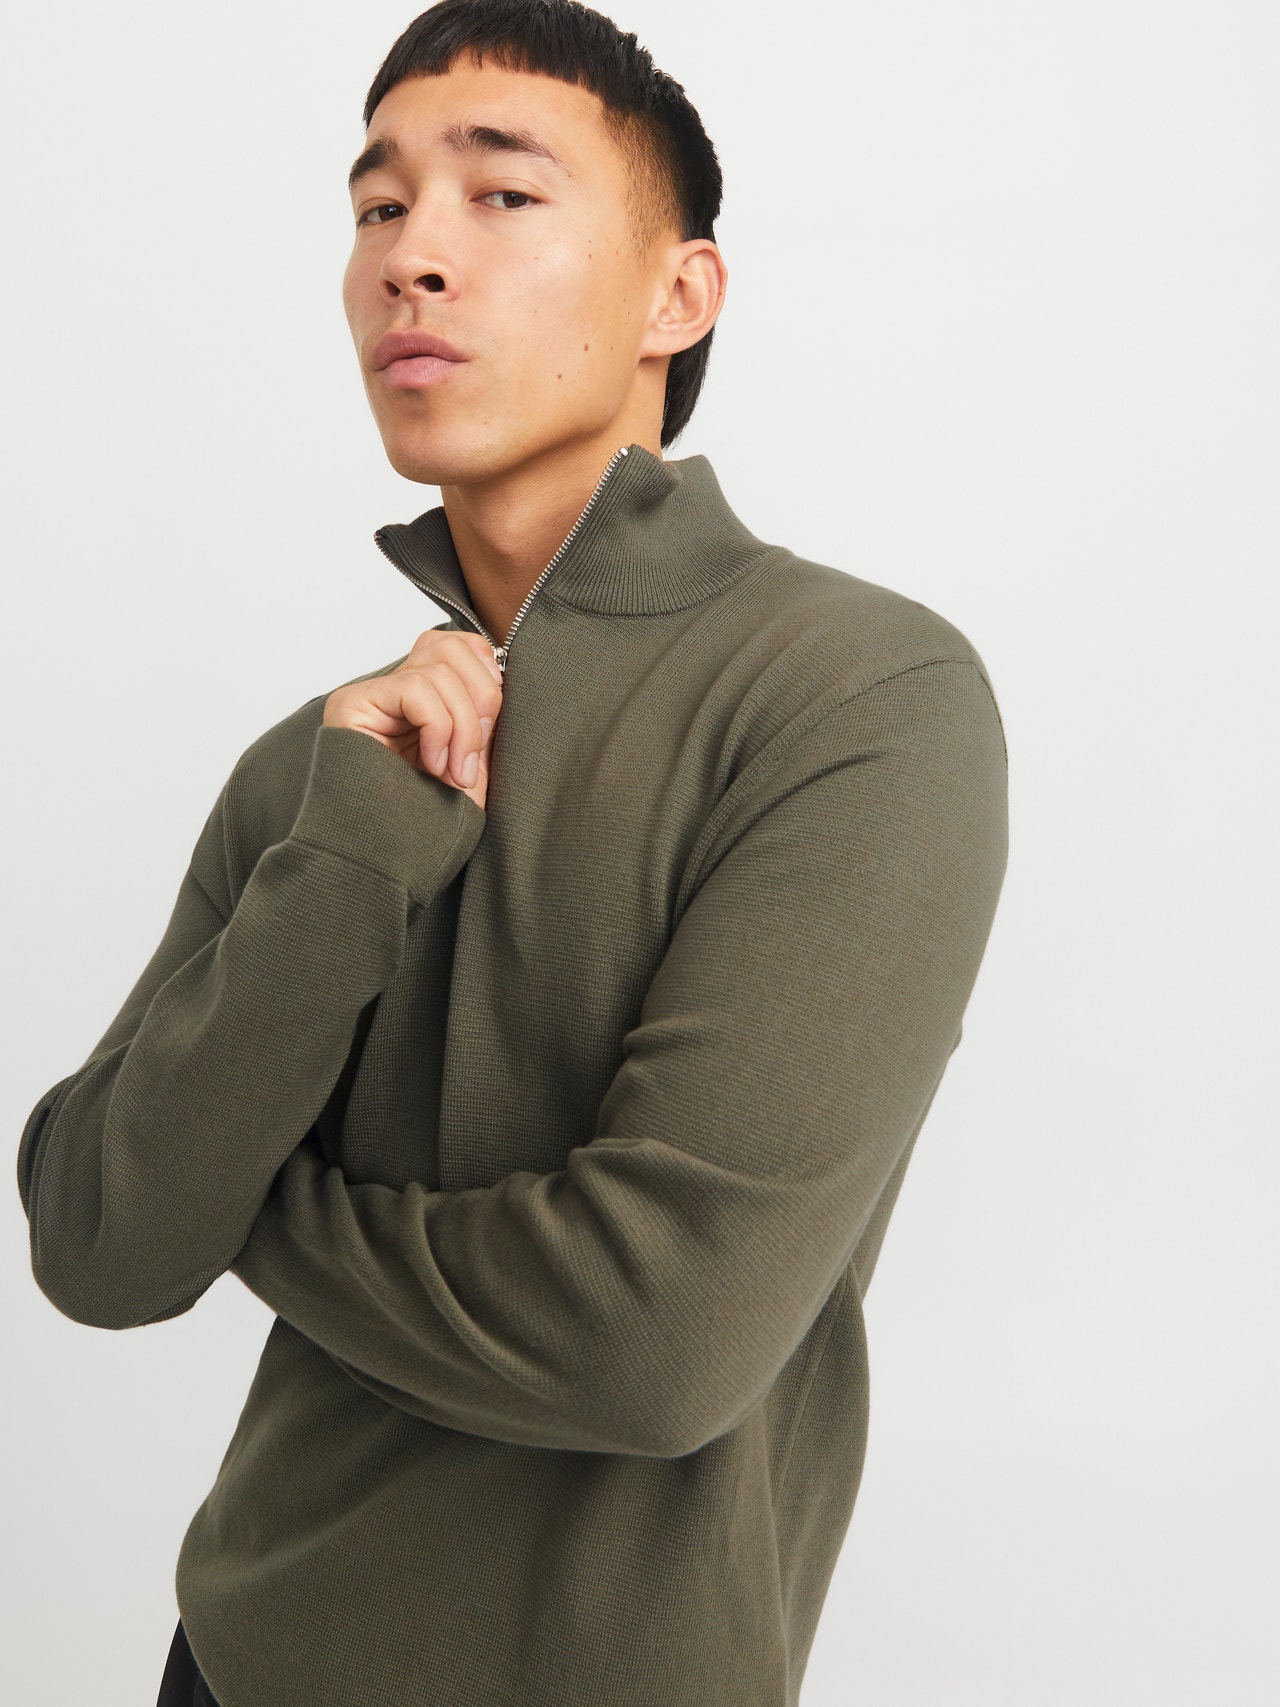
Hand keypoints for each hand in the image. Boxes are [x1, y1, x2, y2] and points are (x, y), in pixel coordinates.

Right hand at [323, 630, 503, 808]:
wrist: (395, 859)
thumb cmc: (434, 820)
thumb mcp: (473, 759)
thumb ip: (482, 715)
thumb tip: (499, 671)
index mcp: (423, 699)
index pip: (458, 645)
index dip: (486, 672)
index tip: (494, 723)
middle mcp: (393, 690)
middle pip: (450, 647)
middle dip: (481, 698)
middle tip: (475, 755)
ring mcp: (370, 695)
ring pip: (438, 670)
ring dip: (461, 726)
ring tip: (455, 773)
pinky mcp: (351, 703)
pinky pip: (415, 689)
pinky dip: (437, 727)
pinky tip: (432, 765)